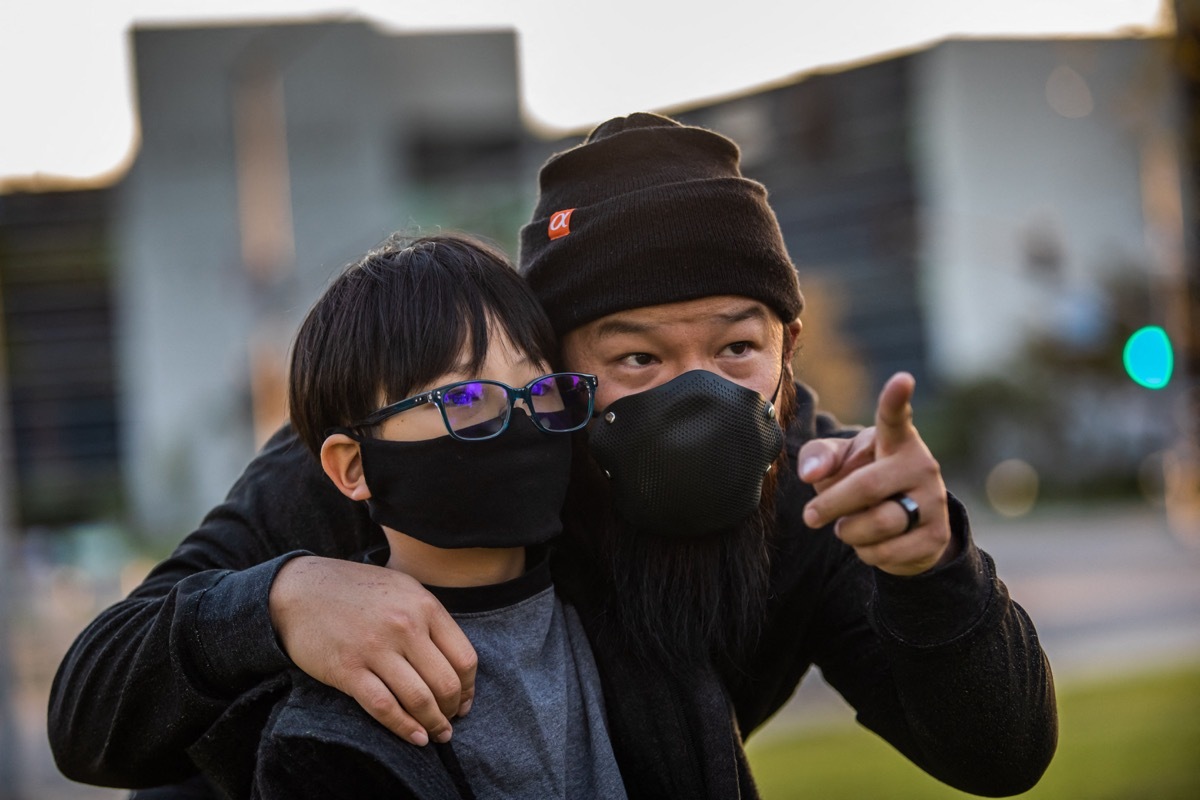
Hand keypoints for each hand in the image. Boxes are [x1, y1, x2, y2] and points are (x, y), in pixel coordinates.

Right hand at [269, 556, 476, 744]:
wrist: (300, 589)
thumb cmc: (356, 590)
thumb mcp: (402, 589)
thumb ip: (429, 618)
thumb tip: (454, 661)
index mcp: (424, 605)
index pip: (464, 658)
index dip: (469, 688)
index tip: (464, 702)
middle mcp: (405, 626)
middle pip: (446, 683)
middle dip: (453, 710)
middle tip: (450, 722)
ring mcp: (376, 648)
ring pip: (419, 699)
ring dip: (434, 724)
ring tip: (437, 735)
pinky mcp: (348, 668)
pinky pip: (384, 707)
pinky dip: (404, 728)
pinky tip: (415, 738)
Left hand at [797, 372, 953, 575]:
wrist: (905, 525)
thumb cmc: (863, 479)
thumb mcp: (838, 463)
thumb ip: (818, 457)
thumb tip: (810, 475)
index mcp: (896, 440)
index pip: (894, 418)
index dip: (896, 399)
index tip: (902, 379)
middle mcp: (921, 465)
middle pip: (866, 486)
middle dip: (830, 504)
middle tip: (810, 516)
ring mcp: (934, 500)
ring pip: (877, 523)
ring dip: (848, 531)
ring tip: (848, 526)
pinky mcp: (936, 536)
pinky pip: (888, 552)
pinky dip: (867, 553)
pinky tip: (871, 544)